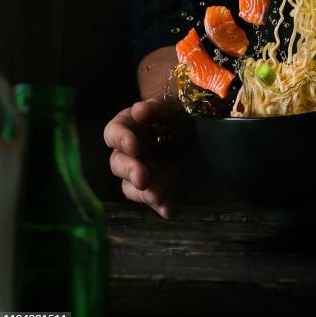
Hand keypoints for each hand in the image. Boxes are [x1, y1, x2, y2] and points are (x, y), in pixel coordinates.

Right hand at [104, 97, 180, 217]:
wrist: (201, 130)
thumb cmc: (180, 113)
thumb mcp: (174, 106)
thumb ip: (156, 108)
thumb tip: (137, 111)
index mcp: (129, 127)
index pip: (113, 133)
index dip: (120, 140)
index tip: (133, 146)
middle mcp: (130, 152)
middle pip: (117, 163)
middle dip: (130, 171)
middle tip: (143, 177)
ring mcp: (141, 171)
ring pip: (130, 186)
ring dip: (143, 193)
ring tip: (158, 196)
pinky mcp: (156, 186)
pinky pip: (150, 198)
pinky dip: (159, 205)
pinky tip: (168, 210)